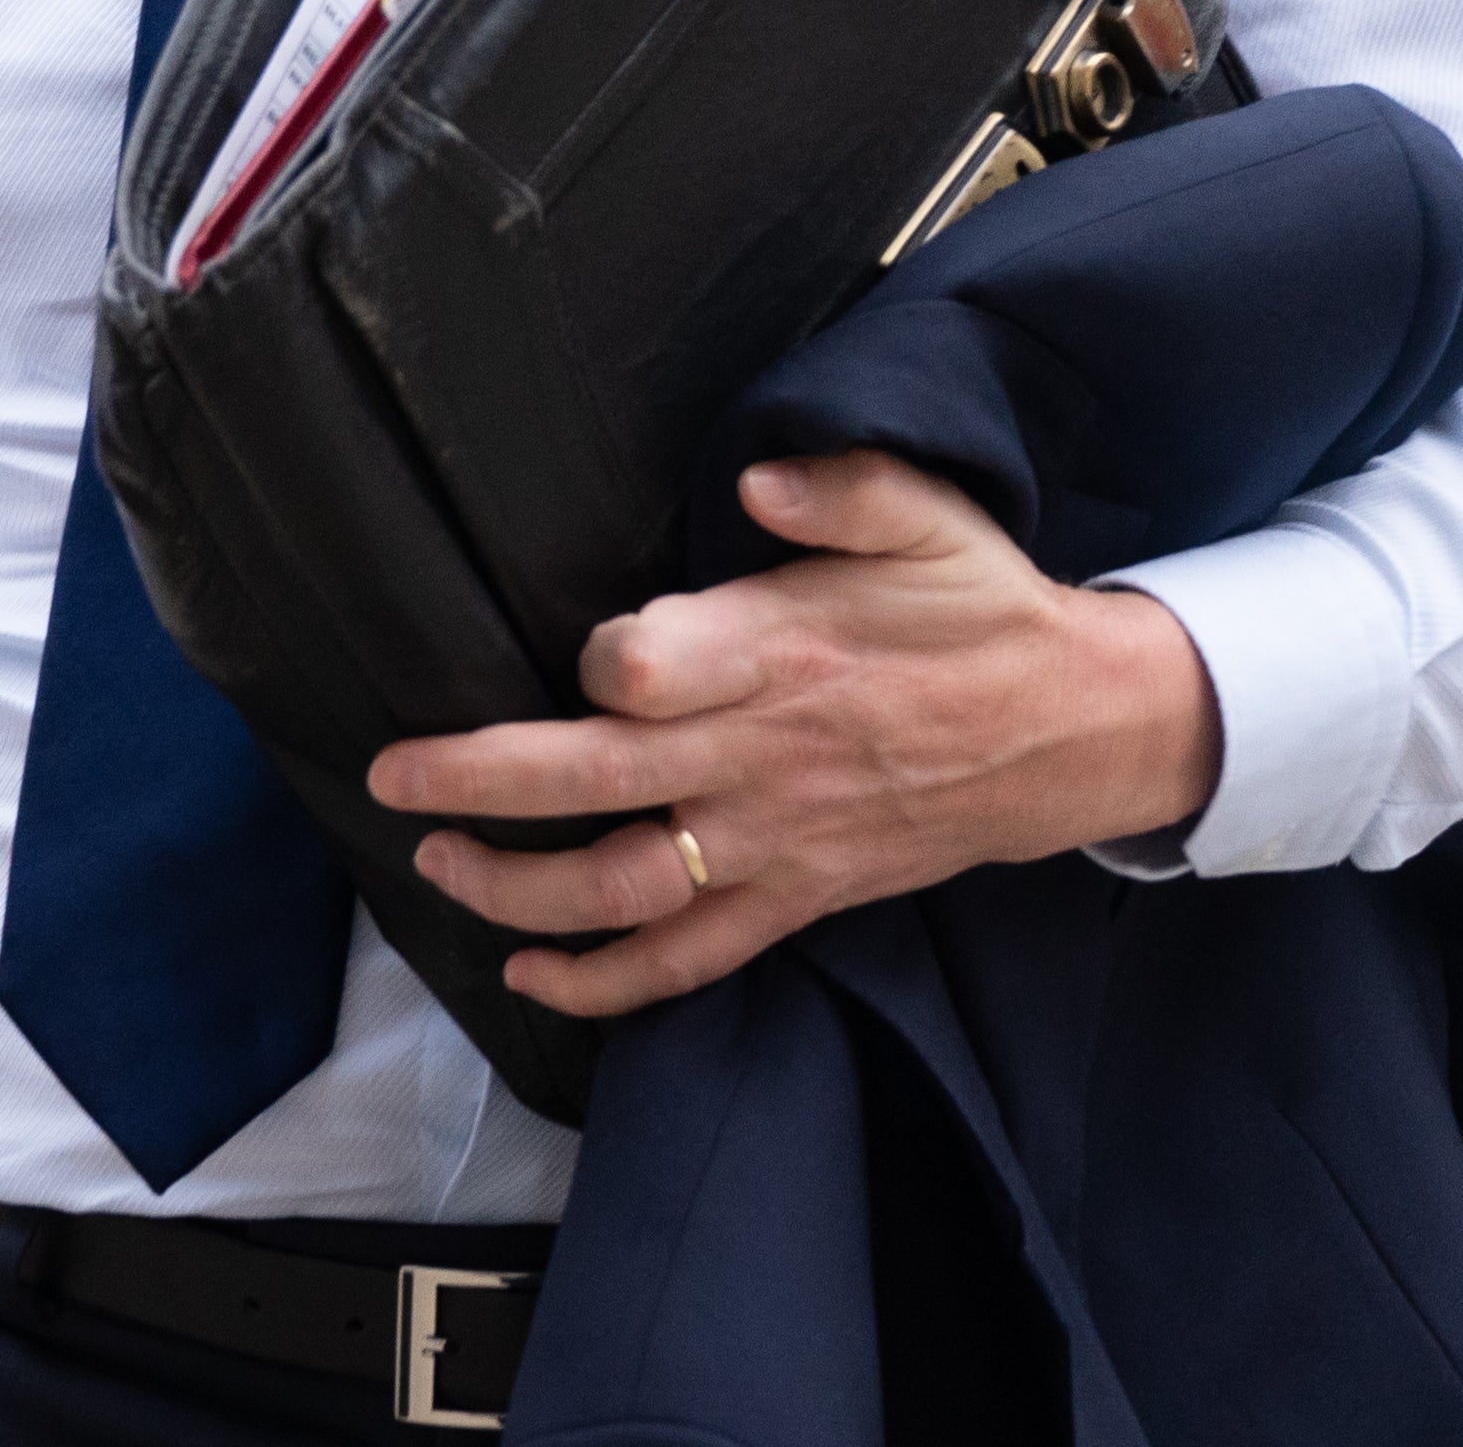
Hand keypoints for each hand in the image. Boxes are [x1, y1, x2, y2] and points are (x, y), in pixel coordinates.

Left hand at [367, 450, 1218, 1019]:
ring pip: (623, 887)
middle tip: (390, 777)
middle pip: (596, 780)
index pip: (650, 669)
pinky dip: (605, 983)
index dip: (606, 660)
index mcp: (782, 654)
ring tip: (437, 866)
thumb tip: (759, 480)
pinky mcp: (795, 898)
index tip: (593, 651)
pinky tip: (528, 974)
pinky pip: (687, 958)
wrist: (1071, 730)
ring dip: (517, 888)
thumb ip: (840, 486)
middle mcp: (762, 758)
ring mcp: (774, 842)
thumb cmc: (981, 609)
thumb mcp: (928, 516)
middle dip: (478, 782)